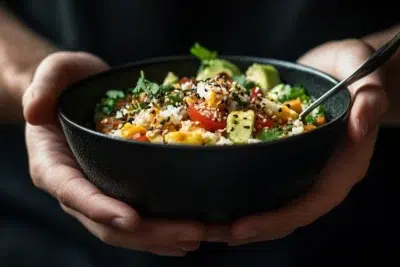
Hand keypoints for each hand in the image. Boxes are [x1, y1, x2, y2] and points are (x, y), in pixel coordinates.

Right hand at [23, 52, 203, 255]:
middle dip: (151, 233)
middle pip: (109, 224)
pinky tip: (193, 232)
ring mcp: (100, 192)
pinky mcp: (120, 189)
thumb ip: (42, 86)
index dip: (101, 209)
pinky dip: (166, 231)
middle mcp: (77, 188)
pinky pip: (141, 217)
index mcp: (54, 166)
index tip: (133, 218)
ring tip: (203, 235)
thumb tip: (35, 111)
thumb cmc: (66, 83)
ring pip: (129, 230)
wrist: (77, 92)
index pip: (74, 193)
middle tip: (192, 232)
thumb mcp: (53, 72)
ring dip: (166, 238)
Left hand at [227, 39, 388, 245]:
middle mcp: (320, 172)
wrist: (342, 67)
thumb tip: (361, 122)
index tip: (240, 227)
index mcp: (343, 165)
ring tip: (202, 225)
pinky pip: (262, 181)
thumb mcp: (366, 75)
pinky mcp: (284, 156)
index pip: (311, 203)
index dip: (276, 219)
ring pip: (270, 202)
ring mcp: (301, 166)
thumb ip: (369, 98)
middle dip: (248, 228)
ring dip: (237, 217)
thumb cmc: (356, 68)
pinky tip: (212, 195)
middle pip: (285, 213)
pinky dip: (238, 192)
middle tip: (207, 233)